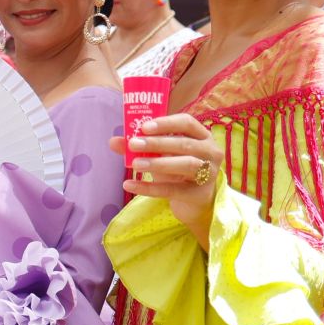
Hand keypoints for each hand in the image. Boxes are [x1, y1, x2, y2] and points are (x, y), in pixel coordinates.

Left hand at [115, 113, 224, 240]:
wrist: (194, 202)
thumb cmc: (177, 171)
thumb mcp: (160, 156)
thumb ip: (139, 147)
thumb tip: (113, 141)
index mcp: (202, 136)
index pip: (187, 122)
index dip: (166, 123)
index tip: (144, 127)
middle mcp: (210, 151)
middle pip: (184, 144)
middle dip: (156, 143)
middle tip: (133, 144)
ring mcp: (208, 173)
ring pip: (185, 164)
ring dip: (158, 163)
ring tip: (135, 164)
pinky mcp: (199, 194)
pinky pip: (173, 190)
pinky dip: (150, 188)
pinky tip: (130, 185)